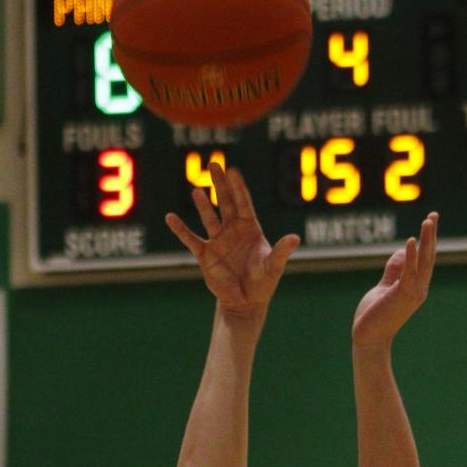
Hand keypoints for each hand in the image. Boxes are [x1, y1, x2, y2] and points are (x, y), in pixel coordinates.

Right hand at [166, 164, 297, 314]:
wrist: (246, 302)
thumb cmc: (263, 283)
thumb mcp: (274, 267)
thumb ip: (281, 251)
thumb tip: (295, 238)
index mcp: (250, 228)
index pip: (243, 203)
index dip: (238, 187)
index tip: (233, 171)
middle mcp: (232, 230)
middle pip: (226, 202)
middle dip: (220, 184)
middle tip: (214, 164)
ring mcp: (218, 240)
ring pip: (209, 217)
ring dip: (203, 204)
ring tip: (196, 189)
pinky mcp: (205, 254)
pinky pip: (190, 239)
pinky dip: (180, 229)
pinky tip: (170, 217)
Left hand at [352, 212, 437, 350]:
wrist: (368, 339)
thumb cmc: (375, 317)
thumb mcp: (384, 287)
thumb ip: (394, 270)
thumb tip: (402, 250)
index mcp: (415, 287)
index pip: (425, 259)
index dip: (428, 239)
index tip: (430, 220)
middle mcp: (418, 289)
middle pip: (428, 257)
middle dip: (431, 235)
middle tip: (434, 215)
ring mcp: (412, 293)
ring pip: (423, 262)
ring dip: (426, 241)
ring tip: (428, 221)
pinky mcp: (401, 295)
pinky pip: (408, 273)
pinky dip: (410, 257)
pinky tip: (411, 241)